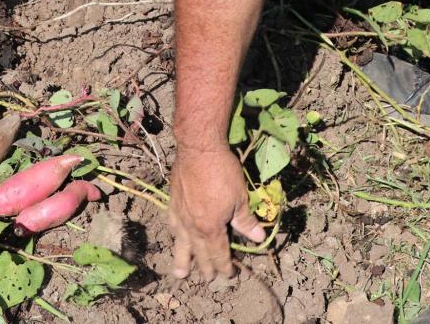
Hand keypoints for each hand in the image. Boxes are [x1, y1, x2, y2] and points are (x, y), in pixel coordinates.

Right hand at [168, 146, 264, 280]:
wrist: (198, 150)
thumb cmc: (222, 172)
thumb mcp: (240, 197)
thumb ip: (246, 221)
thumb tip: (257, 238)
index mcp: (210, 228)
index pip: (218, 254)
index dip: (224, 266)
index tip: (228, 275)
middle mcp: (192, 226)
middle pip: (199, 252)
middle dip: (205, 267)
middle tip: (207, 280)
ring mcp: (180, 214)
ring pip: (181, 242)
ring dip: (182, 259)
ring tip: (180, 273)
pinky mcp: (172, 202)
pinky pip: (173, 224)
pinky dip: (176, 234)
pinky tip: (175, 235)